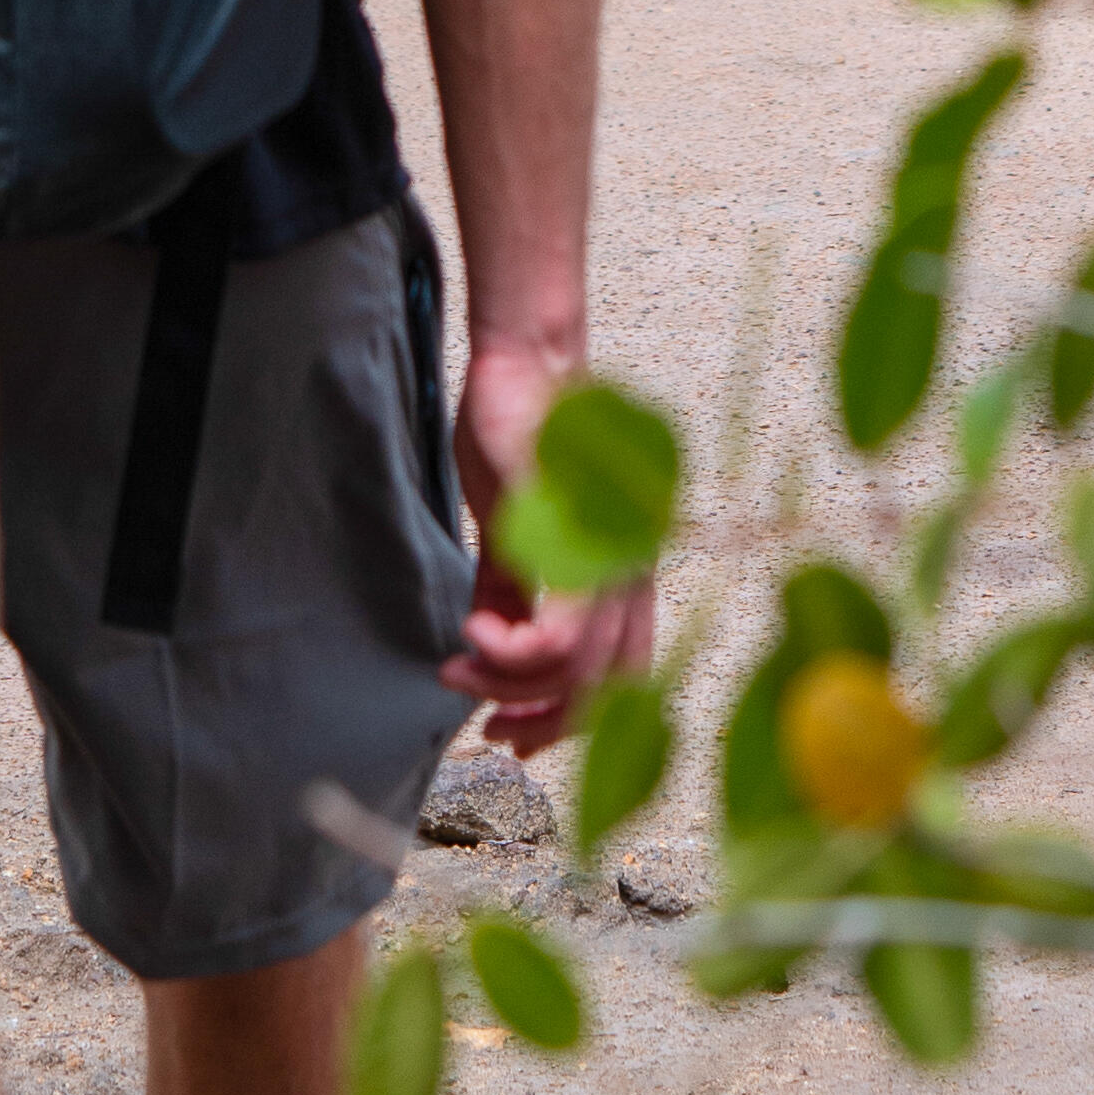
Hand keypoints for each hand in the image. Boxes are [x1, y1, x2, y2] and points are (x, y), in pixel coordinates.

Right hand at [446, 324, 653, 757]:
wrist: (520, 365)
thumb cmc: (520, 436)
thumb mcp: (512, 529)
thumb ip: (509, 586)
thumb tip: (486, 639)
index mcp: (623, 568)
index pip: (622, 677)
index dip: (570, 718)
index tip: (511, 728)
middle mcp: (631, 569)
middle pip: (606, 690)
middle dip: (540, 721)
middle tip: (484, 720)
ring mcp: (612, 556)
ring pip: (579, 671)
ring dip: (508, 684)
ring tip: (462, 662)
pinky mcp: (581, 540)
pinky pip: (560, 635)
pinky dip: (511, 654)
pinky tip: (474, 635)